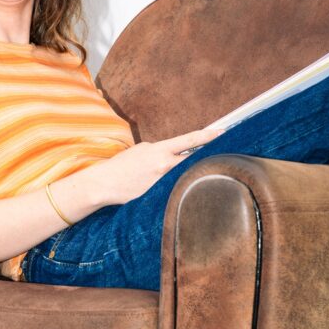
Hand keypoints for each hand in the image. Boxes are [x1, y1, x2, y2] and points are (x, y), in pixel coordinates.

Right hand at [89, 124, 224, 205]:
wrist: (104, 184)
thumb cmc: (122, 165)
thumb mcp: (142, 150)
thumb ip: (161, 150)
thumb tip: (176, 154)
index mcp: (160, 151)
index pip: (190, 140)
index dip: (209, 135)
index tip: (223, 131)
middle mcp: (165, 166)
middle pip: (195, 161)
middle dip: (207, 158)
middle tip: (221, 155)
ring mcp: (163, 183)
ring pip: (187, 177)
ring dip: (192, 175)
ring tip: (198, 175)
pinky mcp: (160, 197)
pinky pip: (176, 191)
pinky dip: (180, 189)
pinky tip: (184, 191)